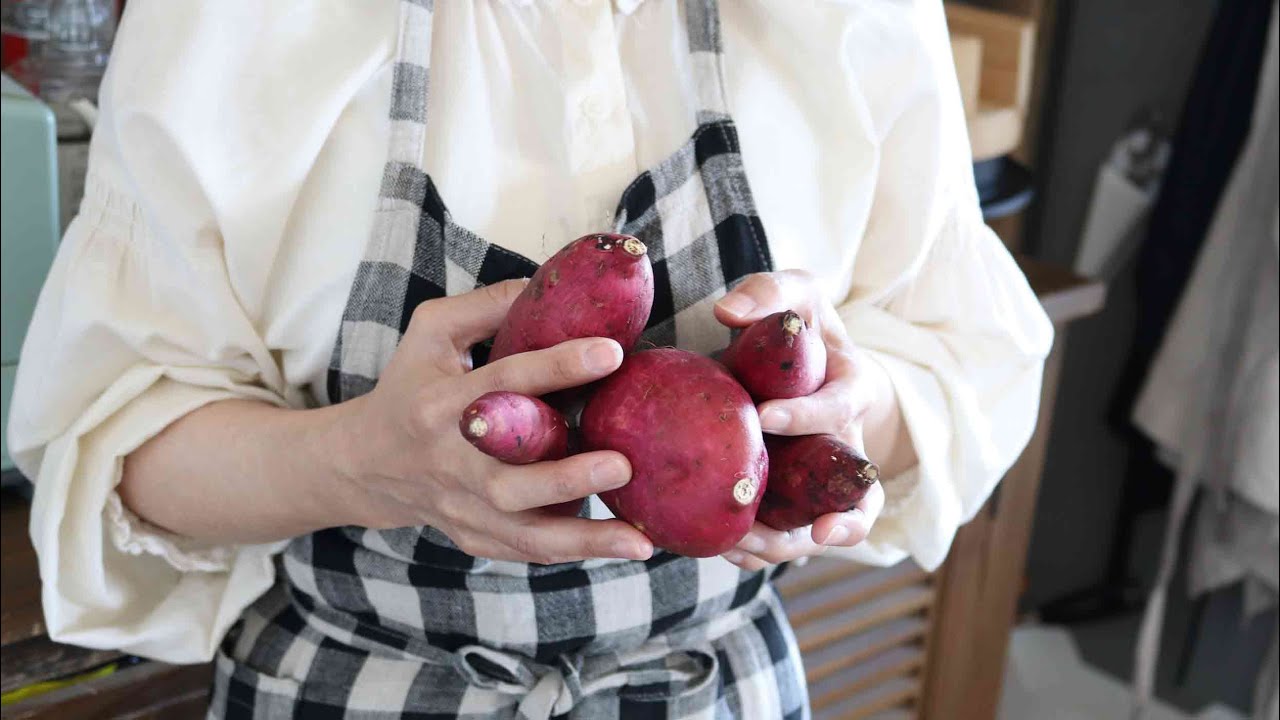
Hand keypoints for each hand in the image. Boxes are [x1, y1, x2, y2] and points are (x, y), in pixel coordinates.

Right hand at [330, 280, 653, 564]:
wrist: (362, 464)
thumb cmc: (408, 387)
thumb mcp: (429, 333)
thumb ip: (485, 306)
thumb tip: (545, 285)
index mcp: (439, 404)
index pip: (503, 382)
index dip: (557, 365)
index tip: (612, 352)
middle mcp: (450, 462)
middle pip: (508, 481)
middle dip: (566, 477)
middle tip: (624, 464)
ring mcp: (461, 507)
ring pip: (523, 533)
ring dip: (584, 540)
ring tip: (640, 542)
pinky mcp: (474, 537)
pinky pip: (527, 551)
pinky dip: (573, 552)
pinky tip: (623, 547)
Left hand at [713, 270, 901, 569]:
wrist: (812, 363)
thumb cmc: (802, 329)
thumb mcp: (797, 296)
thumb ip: (769, 293)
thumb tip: (727, 310)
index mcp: (851, 388)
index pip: (840, 407)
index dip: (808, 416)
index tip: (765, 418)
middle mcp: (849, 443)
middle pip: (850, 491)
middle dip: (810, 512)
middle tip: (755, 520)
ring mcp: (830, 479)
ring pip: (827, 527)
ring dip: (785, 543)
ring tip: (738, 546)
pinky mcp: (803, 502)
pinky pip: (798, 538)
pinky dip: (768, 551)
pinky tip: (727, 549)